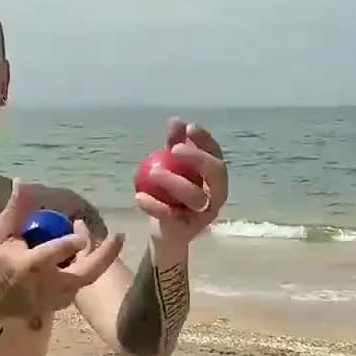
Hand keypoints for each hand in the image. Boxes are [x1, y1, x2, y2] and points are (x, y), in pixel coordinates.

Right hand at [0, 181, 124, 323]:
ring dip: (95, 258)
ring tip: (95, 238)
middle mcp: (47, 284)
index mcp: (30, 265)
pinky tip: (81, 255)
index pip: (56, 252)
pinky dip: (83, 268)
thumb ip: (14, 210)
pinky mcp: (58, 305)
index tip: (81, 228)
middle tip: (120, 236)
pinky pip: (78, 285)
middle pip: (86, 273)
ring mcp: (55, 298)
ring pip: (86, 278)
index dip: (72, 241)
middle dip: (106, 255)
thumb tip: (23, 182)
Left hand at [135, 117, 227, 244]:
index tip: (188, 128)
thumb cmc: (172, 197)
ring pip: (195, 196)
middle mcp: (217, 195)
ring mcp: (205, 214)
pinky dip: (154, 205)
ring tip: (152, 171)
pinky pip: (172, 215)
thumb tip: (175, 121)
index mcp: (215, 178)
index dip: (205, 140)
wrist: (166, 233)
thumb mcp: (172, 169)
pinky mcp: (189, 230)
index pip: (216, 154)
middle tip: (174, 149)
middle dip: (197, 158)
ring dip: (173, 181)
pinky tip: (139, 196)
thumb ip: (175, 145)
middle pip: (215, 173)